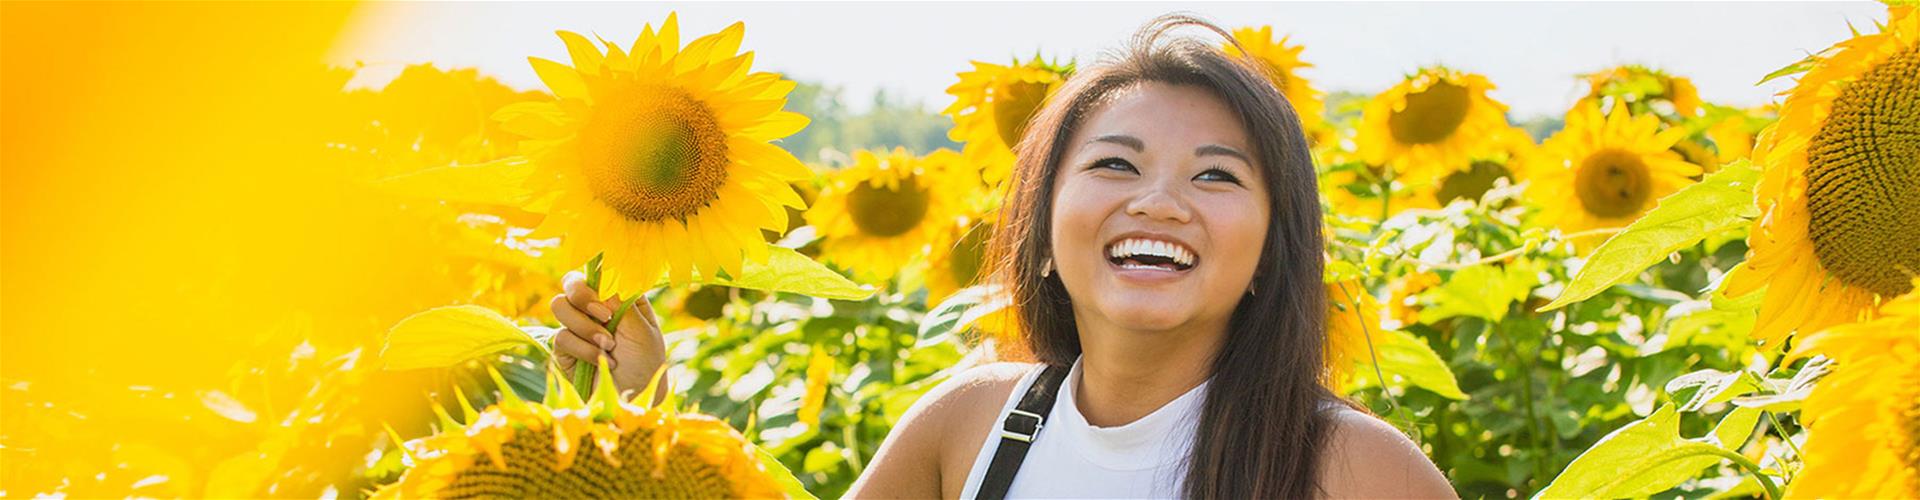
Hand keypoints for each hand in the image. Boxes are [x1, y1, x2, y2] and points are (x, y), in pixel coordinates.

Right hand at [549, 270, 667, 403]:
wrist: (634, 398)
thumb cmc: (645, 362)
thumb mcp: (641, 330)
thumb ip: (621, 303)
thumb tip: (600, 283)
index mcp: (617, 295)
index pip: (597, 271)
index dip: (597, 278)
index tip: (611, 297)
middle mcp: (595, 307)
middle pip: (571, 282)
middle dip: (584, 296)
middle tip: (605, 316)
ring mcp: (577, 326)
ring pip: (559, 305)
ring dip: (585, 326)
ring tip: (609, 345)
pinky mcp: (563, 348)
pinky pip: (560, 336)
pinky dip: (584, 349)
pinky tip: (603, 361)